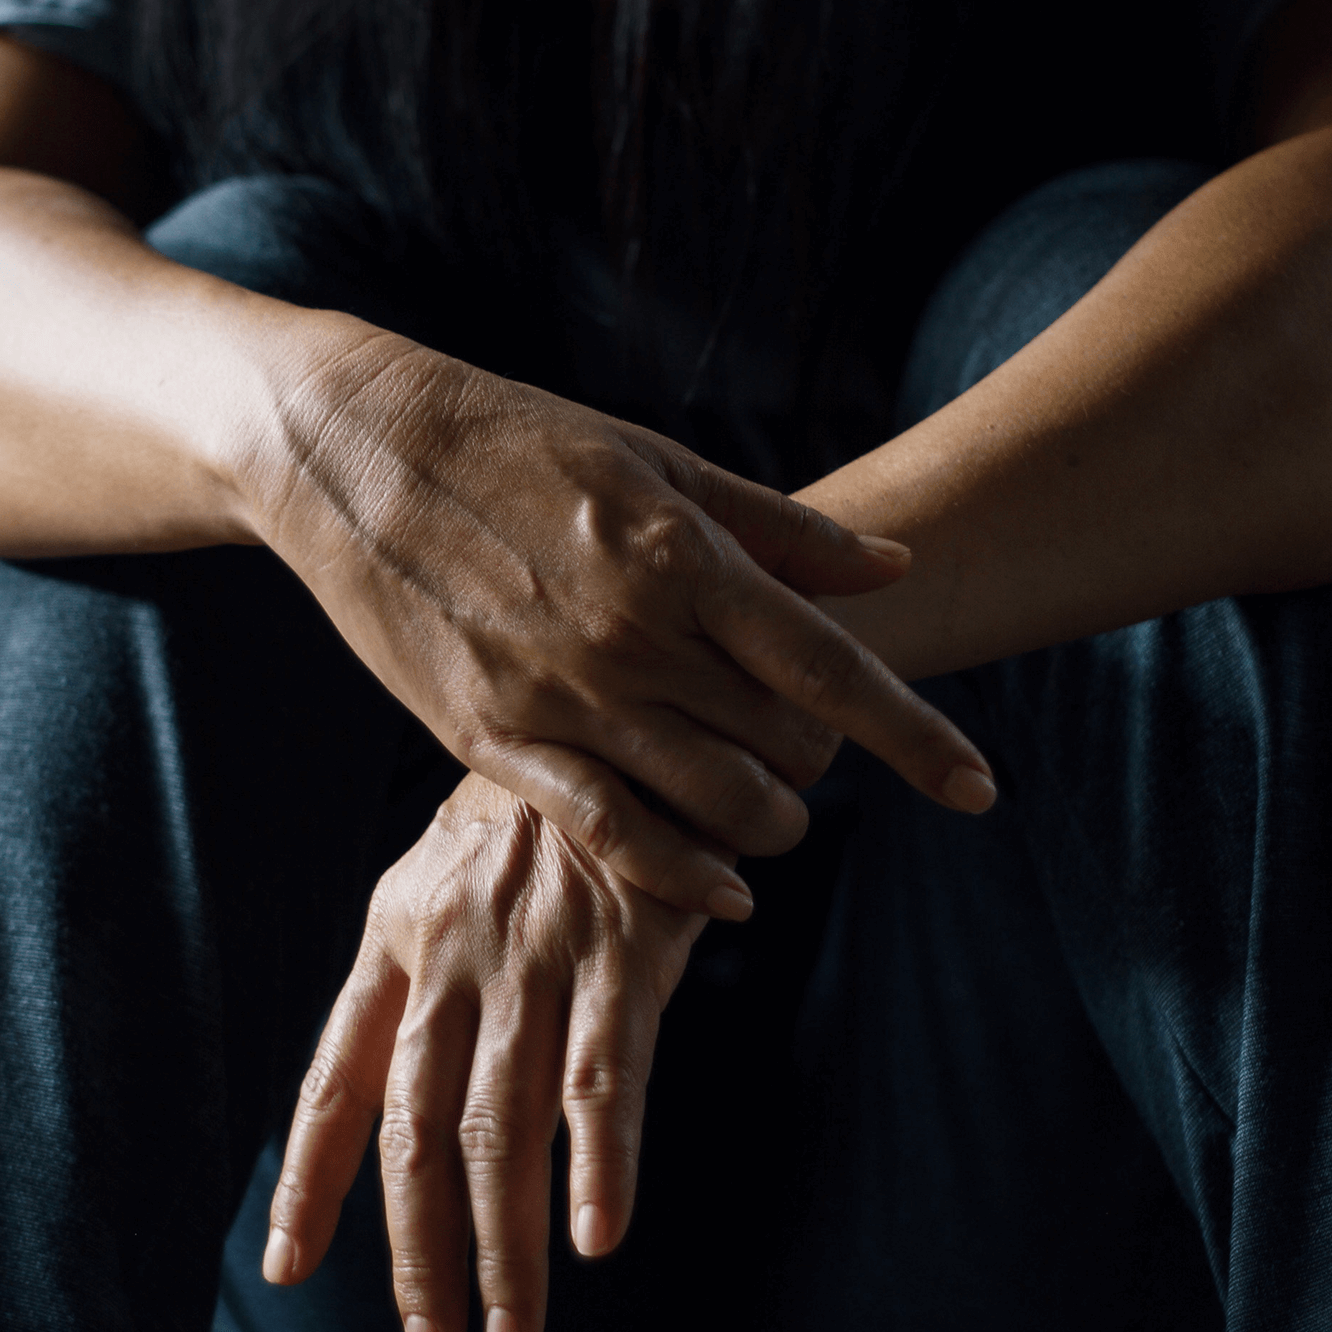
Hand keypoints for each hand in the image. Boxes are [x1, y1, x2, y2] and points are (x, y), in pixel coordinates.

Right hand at [252, 331, 995, 915]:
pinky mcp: (495, 741)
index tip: (980, 789)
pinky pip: (611, 834)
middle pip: (782, 744)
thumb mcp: (653, 458)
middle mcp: (632, 635)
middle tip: (816, 750)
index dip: (917, 736)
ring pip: (710, 802)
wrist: (351, 453)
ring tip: (776, 807)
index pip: (830, 668)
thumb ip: (777, 527)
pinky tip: (729, 891)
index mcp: (679, 554)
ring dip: (770, 822)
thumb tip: (891, 568)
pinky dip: (684, 874)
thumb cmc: (514, 439)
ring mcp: (562, 695)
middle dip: (828, 765)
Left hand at [261, 772, 706, 1331]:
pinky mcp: (626, 950)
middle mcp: (454, 955)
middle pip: (419, 1132)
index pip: (336, 1078)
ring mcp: (539, 954)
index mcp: (396, 936)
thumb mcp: (442, 875)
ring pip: (506, 1126)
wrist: (619, 712)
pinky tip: (599, 1236)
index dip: (310, 1180)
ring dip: (506, 1247)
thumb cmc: (535, 813)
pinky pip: (607, 1076)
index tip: (289, 1266)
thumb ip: (412, 975)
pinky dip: (603, 1162)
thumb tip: (378, 1086)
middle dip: (420, 1253)